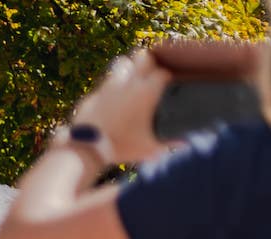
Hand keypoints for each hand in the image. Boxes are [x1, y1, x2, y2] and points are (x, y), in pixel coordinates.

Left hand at [69, 50, 171, 167]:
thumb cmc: (122, 146)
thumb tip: (184, 143)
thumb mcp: (149, 148)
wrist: (86, 148)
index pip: (163, 73)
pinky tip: (111, 96)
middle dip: (149, 62)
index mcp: (147, 91)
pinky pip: (104, 84)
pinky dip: (110, 87)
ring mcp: (108, 86)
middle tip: (151, 71)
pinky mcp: (92, 94)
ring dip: (128, 67)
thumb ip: (169, 143)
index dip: (166, 78)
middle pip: (144, 58)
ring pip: (122, 63)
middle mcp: (129, 83)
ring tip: (131, 76)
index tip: (167, 84)